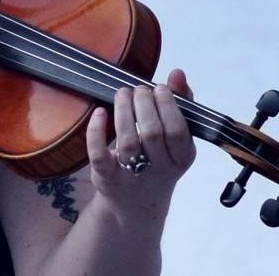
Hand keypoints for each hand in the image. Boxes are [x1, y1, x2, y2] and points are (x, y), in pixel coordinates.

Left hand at [85, 69, 196, 213]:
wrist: (137, 205)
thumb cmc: (159, 159)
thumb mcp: (176, 138)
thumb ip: (180, 104)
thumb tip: (177, 73)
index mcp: (182, 158)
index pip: (178, 132)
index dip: (168, 106)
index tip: (158, 87)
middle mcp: (160, 169)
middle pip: (152, 134)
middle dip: (143, 104)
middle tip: (138, 89)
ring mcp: (132, 175)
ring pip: (128, 142)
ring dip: (123, 111)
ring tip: (122, 93)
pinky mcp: (107, 177)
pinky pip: (99, 155)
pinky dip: (96, 131)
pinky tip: (99, 112)